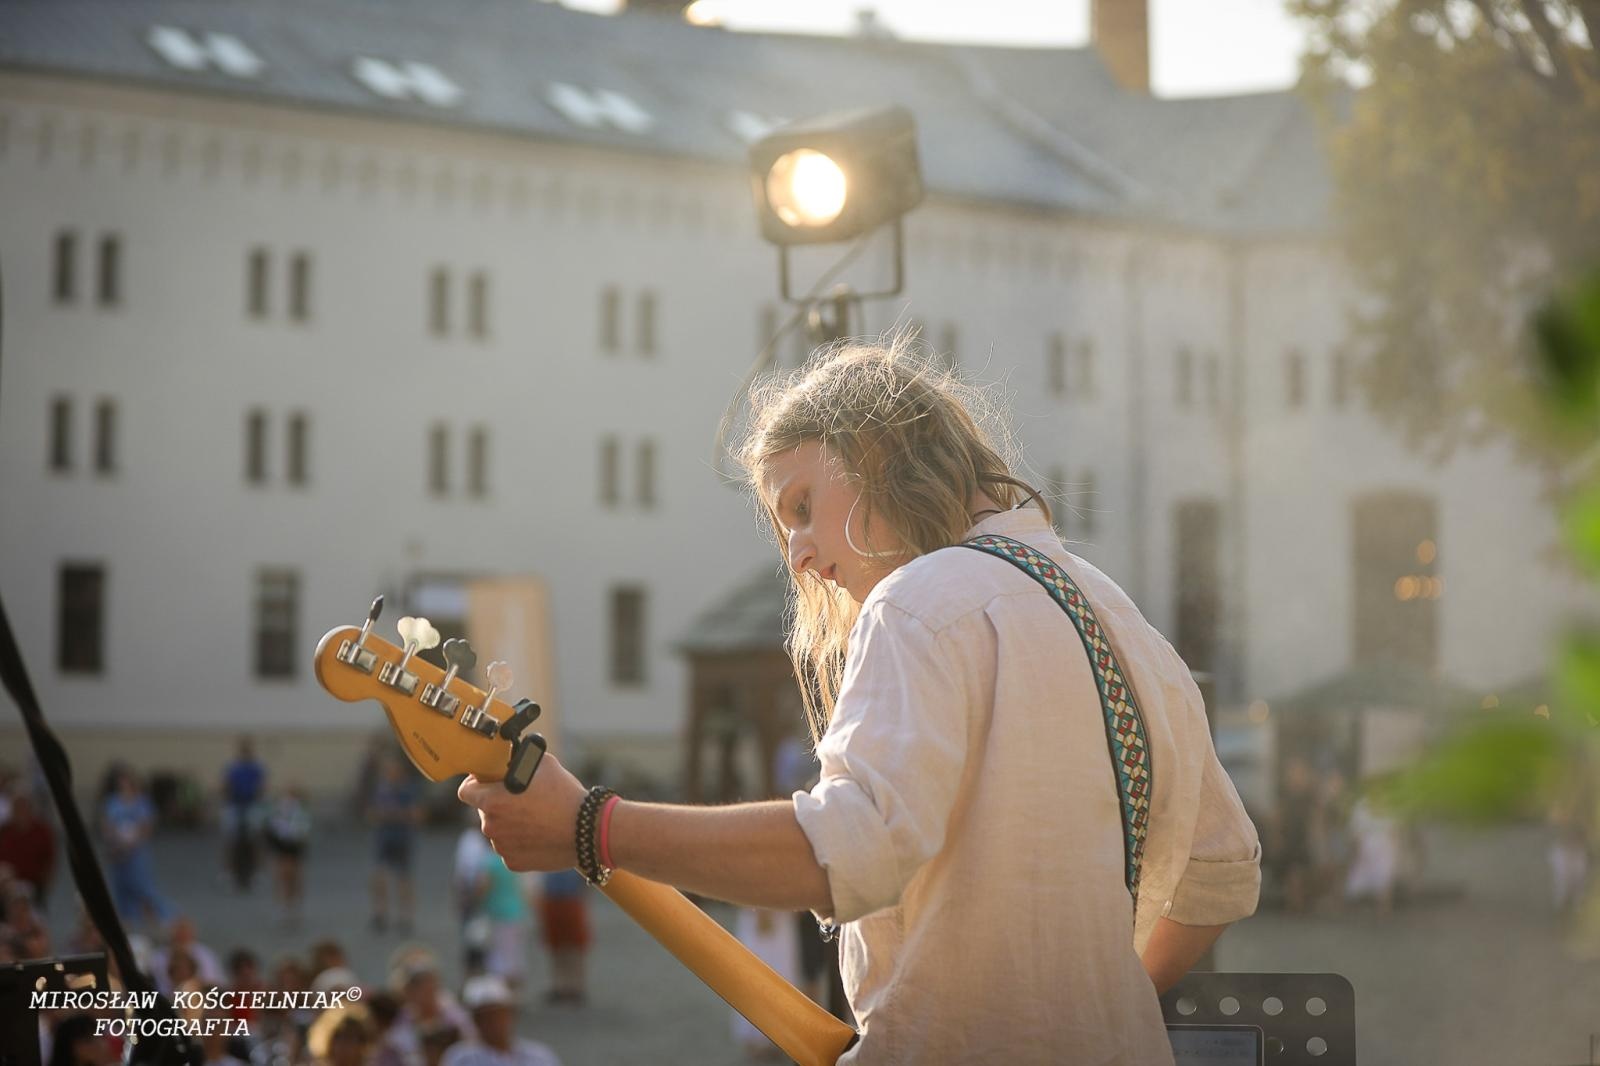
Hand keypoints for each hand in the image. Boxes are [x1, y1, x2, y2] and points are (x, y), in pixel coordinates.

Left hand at [457, 754, 586, 872]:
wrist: (587, 830)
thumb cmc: (565, 794)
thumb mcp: (543, 763)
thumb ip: (519, 760)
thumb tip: (511, 756)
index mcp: (492, 800)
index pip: (465, 791)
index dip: (475, 783)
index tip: (489, 782)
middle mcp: (491, 825)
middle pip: (484, 811)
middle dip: (498, 803)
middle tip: (522, 799)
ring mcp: (501, 847)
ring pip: (498, 830)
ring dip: (509, 824)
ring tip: (535, 818)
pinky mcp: (513, 863)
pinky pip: (510, 848)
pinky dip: (520, 842)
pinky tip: (539, 834)